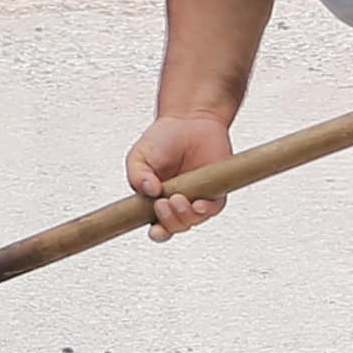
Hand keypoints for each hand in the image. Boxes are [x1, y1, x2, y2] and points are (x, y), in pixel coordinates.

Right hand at [125, 107, 239, 233]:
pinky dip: (205, 211)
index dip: (157, 232)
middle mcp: (175, 202)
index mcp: (155, 199)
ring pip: (192, 221)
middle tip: (163, 204)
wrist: (191, 120)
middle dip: (168, 222)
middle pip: (173, 228)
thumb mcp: (139, 156)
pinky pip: (212, 209)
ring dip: (184, 216)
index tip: (154, 229)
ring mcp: (196, 198)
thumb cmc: (164, 138)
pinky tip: (198, 204)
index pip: (156, 225)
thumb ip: (137, 176)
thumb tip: (148, 192)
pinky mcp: (215, 192)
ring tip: (178, 199)